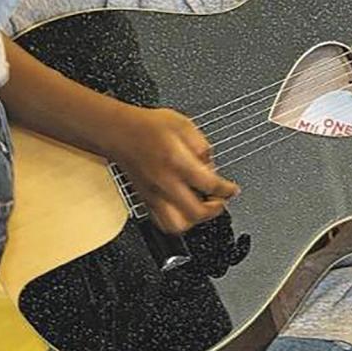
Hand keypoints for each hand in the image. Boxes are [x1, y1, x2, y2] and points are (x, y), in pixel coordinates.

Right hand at [107, 105, 238, 234]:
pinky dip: (177, 221)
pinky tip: (185, 208)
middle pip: (194, 212)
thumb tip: (212, 166)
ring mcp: (152, 194)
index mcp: (177, 162)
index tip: (232, 190)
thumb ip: (203, 147)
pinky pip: (161, 222)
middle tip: (220, 201)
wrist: (119, 131)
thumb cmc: (148, 126)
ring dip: (194, 220)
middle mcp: (164, 182)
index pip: (209, 185)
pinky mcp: (145, 199)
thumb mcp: (184, 125)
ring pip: (175, 225)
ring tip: (203, 207)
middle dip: (214, 210)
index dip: (227, 190)